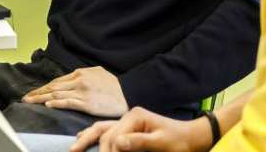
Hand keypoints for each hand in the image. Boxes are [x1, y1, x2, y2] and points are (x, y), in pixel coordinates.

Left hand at [22, 66, 128, 116]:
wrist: (127, 94)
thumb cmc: (113, 86)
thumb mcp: (97, 74)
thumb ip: (83, 75)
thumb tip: (72, 78)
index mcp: (81, 73)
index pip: (57, 81)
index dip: (43, 87)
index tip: (33, 93)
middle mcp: (79, 80)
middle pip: (53, 87)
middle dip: (38, 93)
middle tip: (25, 98)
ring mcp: (82, 91)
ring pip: (57, 94)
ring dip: (41, 98)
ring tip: (30, 102)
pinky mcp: (86, 103)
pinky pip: (68, 103)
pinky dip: (56, 103)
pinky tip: (47, 105)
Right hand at [70, 107, 213, 151]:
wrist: (191, 138)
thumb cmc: (179, 141)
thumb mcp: (161, 142)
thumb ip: (139, 141)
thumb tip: (117, 142)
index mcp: (135, 116)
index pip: (114, 135)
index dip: (108, 151)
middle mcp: (129, 116)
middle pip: (104, 132)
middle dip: (93, 145)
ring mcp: (128, 122)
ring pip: (102, 128)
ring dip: (88, 138)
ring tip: (73, 148)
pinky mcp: (130, 129)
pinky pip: (108, 130)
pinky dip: (96, 135)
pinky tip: (85, 137)